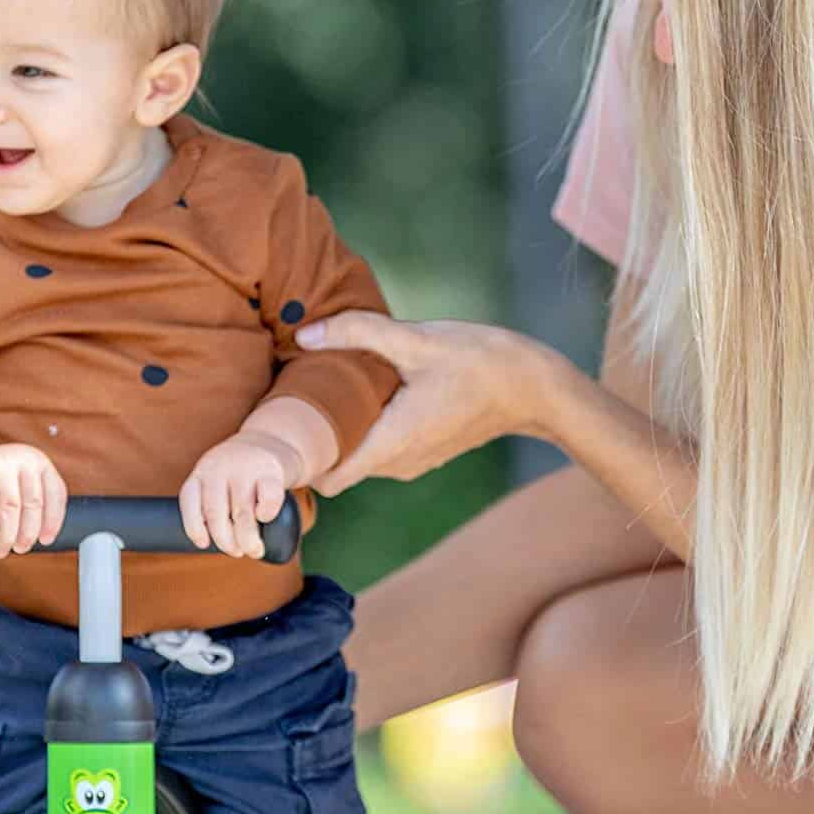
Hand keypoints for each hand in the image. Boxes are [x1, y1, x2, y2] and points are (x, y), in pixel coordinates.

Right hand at [0, 440, 66, 558]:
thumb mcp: (18, 486)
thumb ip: (32, 503)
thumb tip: (44, 540)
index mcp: (40, 463)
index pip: (56, 494)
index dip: (53, 521)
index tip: (45, 541)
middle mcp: (24, 457)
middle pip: (33, 503)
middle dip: (28, 532)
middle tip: (19, 549)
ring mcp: (0, 460)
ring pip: (11, 506)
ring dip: (7, 534)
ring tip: (0, 549)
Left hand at [180, 431, 296, 558]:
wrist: (273, 441)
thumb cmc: (242, 473)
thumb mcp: (219, 479)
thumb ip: (212, 503)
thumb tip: (217, 545)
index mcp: (202, 472)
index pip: (189, 501)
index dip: (193, 527)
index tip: (203, 544)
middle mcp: (219, 468)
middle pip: (215, 513)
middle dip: (226, 541)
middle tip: (237, 552)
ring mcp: (245, 467)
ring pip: (241, 512)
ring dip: (248, 539)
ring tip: (254, 550)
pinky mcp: (271, 470)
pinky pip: (268, 499)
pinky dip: (266, 515)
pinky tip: (265, 519)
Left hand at [294, 312, 556, 493]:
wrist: (534, 388)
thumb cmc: (480, 363)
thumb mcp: (417, 340)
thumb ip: (357, 333)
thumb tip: (305, 333)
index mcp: (391, 443)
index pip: (327, 480)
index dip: (299, 464)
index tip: (279, 434)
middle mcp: (399, 463)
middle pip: (337, 467)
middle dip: (315, 441)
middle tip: (292, 401)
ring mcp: (414, 462)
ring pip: (359, 457)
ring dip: (342, 433)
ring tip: (325, 391)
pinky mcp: (425, 451)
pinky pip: (380, 449)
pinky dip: (366, 430)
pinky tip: (365, 393)